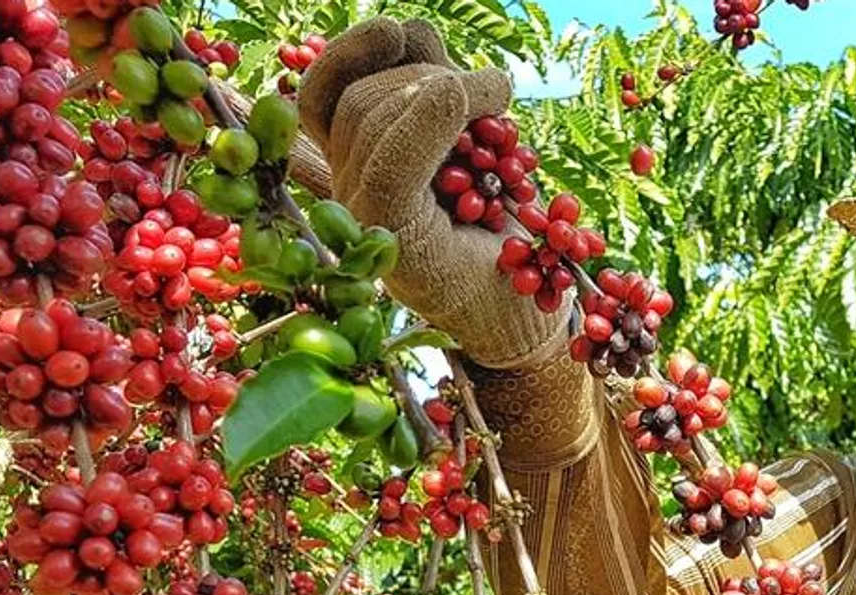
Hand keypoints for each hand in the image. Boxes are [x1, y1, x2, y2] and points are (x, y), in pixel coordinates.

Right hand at [299, 18, 562, 367]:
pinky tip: (466, 96)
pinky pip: (390, 167)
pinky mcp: (392, 243)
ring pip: (371, 120)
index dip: (352, 51)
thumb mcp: (469, 139)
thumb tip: (409, 33)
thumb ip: (434, 91)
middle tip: (492, 89)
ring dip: (447, 87)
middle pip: (358, 100)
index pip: (326, 93)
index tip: (397, 29)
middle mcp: (350, 189)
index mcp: (359, 161)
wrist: (530, 304)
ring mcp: (365, 219)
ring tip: (499, 95)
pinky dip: (427, 121)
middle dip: (424, 72)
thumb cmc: (504, 225)